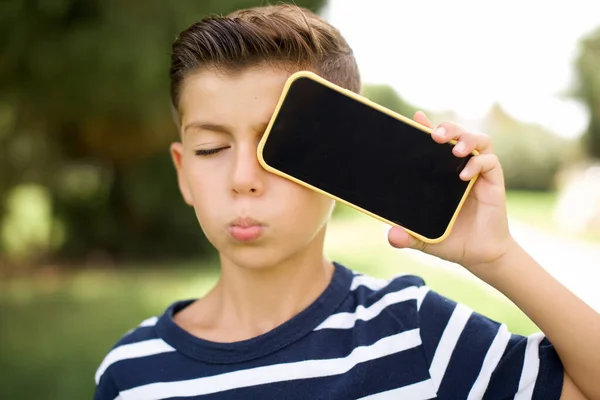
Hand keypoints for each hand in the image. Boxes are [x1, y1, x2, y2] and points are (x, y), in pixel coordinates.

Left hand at [387, 111, 515, 274]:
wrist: (478, 255)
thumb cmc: (451, 239)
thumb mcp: (424, 238)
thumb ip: (408, 237)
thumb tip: (392, 236)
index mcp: (440, 173)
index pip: (433, 144)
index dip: (426, 127)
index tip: (416, 118)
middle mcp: (459, 167)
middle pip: (456, 134)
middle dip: (447, 127)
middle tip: (436, 134)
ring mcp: (477, 172)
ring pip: (477, 140)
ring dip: (466, 139)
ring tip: (455, 149)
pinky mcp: (493, 180)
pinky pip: (489, 161)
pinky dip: (477, 163)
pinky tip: (464, 175)